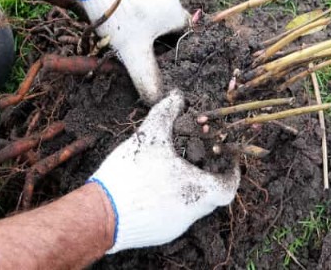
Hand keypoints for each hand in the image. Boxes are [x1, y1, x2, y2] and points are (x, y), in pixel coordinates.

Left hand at [79, 0, 189, 103]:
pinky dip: (130, 8)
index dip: (174, 50)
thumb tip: (157, 99)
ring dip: (141, 23)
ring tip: (123, 32)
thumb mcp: (133, 52)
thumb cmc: (119, 15)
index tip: (159, 60)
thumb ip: (147, 78)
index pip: (185, 36)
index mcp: (175, 12)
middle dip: (154, 38)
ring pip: (152, 9)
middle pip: (167, 23)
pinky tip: (115, 14)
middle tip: (137, 49)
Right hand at [88, 91, 239, 253]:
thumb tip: (177, 96)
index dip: (231, 172)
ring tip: (173, 169)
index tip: (226, 160)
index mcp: (197, 191)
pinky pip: (174, 215)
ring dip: (188, 188)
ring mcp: (175, 227)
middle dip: (207, 176)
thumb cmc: (129, 176)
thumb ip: (166, 112)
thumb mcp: (149, 136)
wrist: (99, 215)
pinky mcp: (158, 235)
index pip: (228, 187)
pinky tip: (154, 186)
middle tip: (198, 157)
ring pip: (192, 207)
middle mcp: (191, 214)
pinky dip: (172, 200)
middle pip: (211, 196)